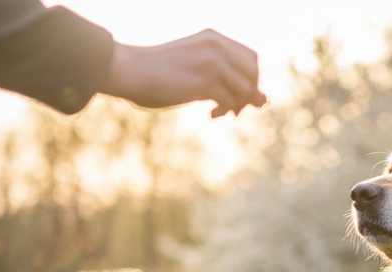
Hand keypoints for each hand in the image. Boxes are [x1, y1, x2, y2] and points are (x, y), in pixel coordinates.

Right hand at [102, 29, 267, 115]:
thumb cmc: (156, 72)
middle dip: (249, 94)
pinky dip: (225, 110)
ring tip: (220, 112)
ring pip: (245, 89)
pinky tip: (211, 114)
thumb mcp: (192, 66)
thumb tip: (262, 101)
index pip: (251, 59)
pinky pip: (231, 101)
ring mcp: (212, 62)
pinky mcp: (205, 81)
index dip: (250, 80)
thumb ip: (221, 76)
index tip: (238, 96)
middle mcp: (217, 46)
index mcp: (213, 38)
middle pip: (253, 74)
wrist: (128, 70)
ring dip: (236, 105)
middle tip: (235, 110)